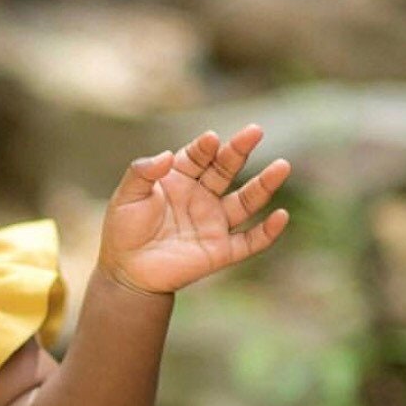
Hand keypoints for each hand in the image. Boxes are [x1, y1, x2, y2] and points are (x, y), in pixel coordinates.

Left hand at [97, 123, 290, 294]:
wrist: (126, 273)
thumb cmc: (123, 231)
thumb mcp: (126, 197)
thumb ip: (142, 173)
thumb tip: (166, 156)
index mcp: (180, 178)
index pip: (198, 156)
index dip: (205, 148)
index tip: (210, 140)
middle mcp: (201, 197)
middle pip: (226, 170)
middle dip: (240, 150)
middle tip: (255, 132)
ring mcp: (213, 223)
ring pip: (245, 201)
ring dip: (264, 185)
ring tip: (282, 166)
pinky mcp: (220, 251)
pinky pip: (250, 242)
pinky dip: (267, 232)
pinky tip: (281, 216)